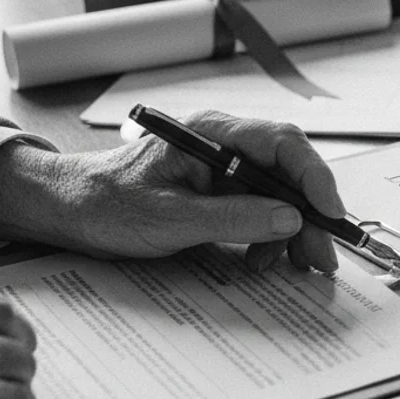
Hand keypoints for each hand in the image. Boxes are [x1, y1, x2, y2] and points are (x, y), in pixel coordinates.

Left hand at [0, 111, 345, 271]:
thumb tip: (290, 218)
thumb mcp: (170, 219)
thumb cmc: (106, 204)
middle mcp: (225, 142)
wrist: (69, 208)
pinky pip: (261, 208)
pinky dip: (270, 236)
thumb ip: (234, 217)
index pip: (282, 143)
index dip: (314, 177)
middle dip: (311, 214)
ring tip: (294, 265)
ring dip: (293, 231)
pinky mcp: (222, 188)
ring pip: (281, 193)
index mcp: (212, 133)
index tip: (330, 213)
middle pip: (289, 171)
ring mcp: (225, 166)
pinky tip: (263, 259)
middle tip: (322, 255)